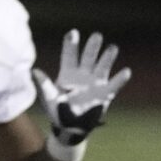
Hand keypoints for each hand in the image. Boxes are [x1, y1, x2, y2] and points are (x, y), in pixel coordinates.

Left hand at [32, 30, 132, 152]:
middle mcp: (83, 74)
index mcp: (67, 73)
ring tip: (112, 48)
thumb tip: (35, 72)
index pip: (69, 55)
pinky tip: (126, 72)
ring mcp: (95, 82)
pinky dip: (120, 79)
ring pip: (102, 66)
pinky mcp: (105, 93)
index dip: (71, 44)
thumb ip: (45, 85)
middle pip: (88, 57)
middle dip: (92, 47)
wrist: (70, 127)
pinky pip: (114, 85)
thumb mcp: (50, 98)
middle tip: (97, 35)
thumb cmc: (58, 111)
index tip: (73, 33)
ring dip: (107, 58)